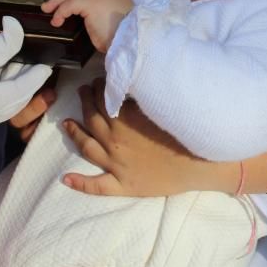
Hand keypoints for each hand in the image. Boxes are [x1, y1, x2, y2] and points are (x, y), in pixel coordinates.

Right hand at [0, 16, 51, 136]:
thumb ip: (1, 44)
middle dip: (26, 83)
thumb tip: (16, 25)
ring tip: (17, 68)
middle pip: (15, 101)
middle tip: (36, 65)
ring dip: (11, 88)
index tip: (48, 64)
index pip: (23, 90)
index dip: (37, 76)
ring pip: (1, 107)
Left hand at [42, 0, 132, 51]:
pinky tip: (57, 20)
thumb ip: (102, 5)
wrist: (131, 37)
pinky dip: (60, 12)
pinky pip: (68, 4)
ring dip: (56, 2)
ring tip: (48, 10)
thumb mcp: (114, 13)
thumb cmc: (123, 31)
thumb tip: (85, 11)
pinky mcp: (90, 2)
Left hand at [62, 78, 238, 195]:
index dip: (99, 88)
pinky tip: (65, 179)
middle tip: (83, 92)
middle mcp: (115, 141)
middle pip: (92, 119)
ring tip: (66, 123)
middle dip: (85, 102)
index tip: (99, 80)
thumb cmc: (184, 132)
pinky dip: (80, 183)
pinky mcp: (123, 185)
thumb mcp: (159, 108)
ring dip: (75, 133)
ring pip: (87, 147)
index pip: (103, 99)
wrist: (201, 163)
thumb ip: (138, 100)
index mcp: (124, 120)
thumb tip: (124, 87)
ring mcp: (116, 165)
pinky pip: (97, 185)